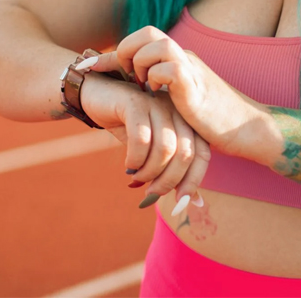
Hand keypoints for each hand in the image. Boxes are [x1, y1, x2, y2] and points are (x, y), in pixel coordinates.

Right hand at [79, 70, 210, 204]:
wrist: (99, 95)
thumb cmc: (130, 127)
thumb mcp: (153, 151)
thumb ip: (174, 173)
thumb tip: (196, 204)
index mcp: (186, 121)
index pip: (201, 155)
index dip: (193, 181)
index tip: (178, 200)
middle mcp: (177, 111)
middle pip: (185, 153)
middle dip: (168, 180)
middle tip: (151, 191)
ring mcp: (157, 104)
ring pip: (165, 148)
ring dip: (150, 172)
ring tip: (138, 177)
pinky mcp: (136, 103)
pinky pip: (141, 139)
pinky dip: (135, 159)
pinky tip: (129, 164)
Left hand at [82, 25, 266, 159]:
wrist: (249, 128)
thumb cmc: (214, 121)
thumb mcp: (180, 103)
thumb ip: (162, 95)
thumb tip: (135, 99)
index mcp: (178, 59)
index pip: (142, 39)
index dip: (112, 53)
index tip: (87, 67)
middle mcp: (184, 57)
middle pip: (146, 31)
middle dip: (126, 51)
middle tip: (126, 79)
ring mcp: (191, 69)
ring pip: (155, 43)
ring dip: (140, 64)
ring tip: (143, 87)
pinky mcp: (196, 88)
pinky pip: (168, 68)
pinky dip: (156, 79)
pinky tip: (157, 95)